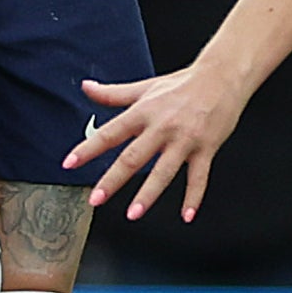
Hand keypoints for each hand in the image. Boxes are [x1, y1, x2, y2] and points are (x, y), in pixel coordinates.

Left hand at [69, 62, 247, 222]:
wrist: (222, 77)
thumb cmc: (182, 84)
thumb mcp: (144, 87)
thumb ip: (113, 93)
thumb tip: (86, 87)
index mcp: (143, 112)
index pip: (110, 132)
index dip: (88, 148)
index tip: (69, 163)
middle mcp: (162, 126)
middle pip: (133, 157)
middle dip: (112, 179)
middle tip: (96, 198)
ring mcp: (184, 139)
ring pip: (163, 171)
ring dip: (148, 194)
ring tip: (134, 213)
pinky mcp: (206, 148)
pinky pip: (199, 177)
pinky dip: (193, 197)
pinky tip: (187, 215)